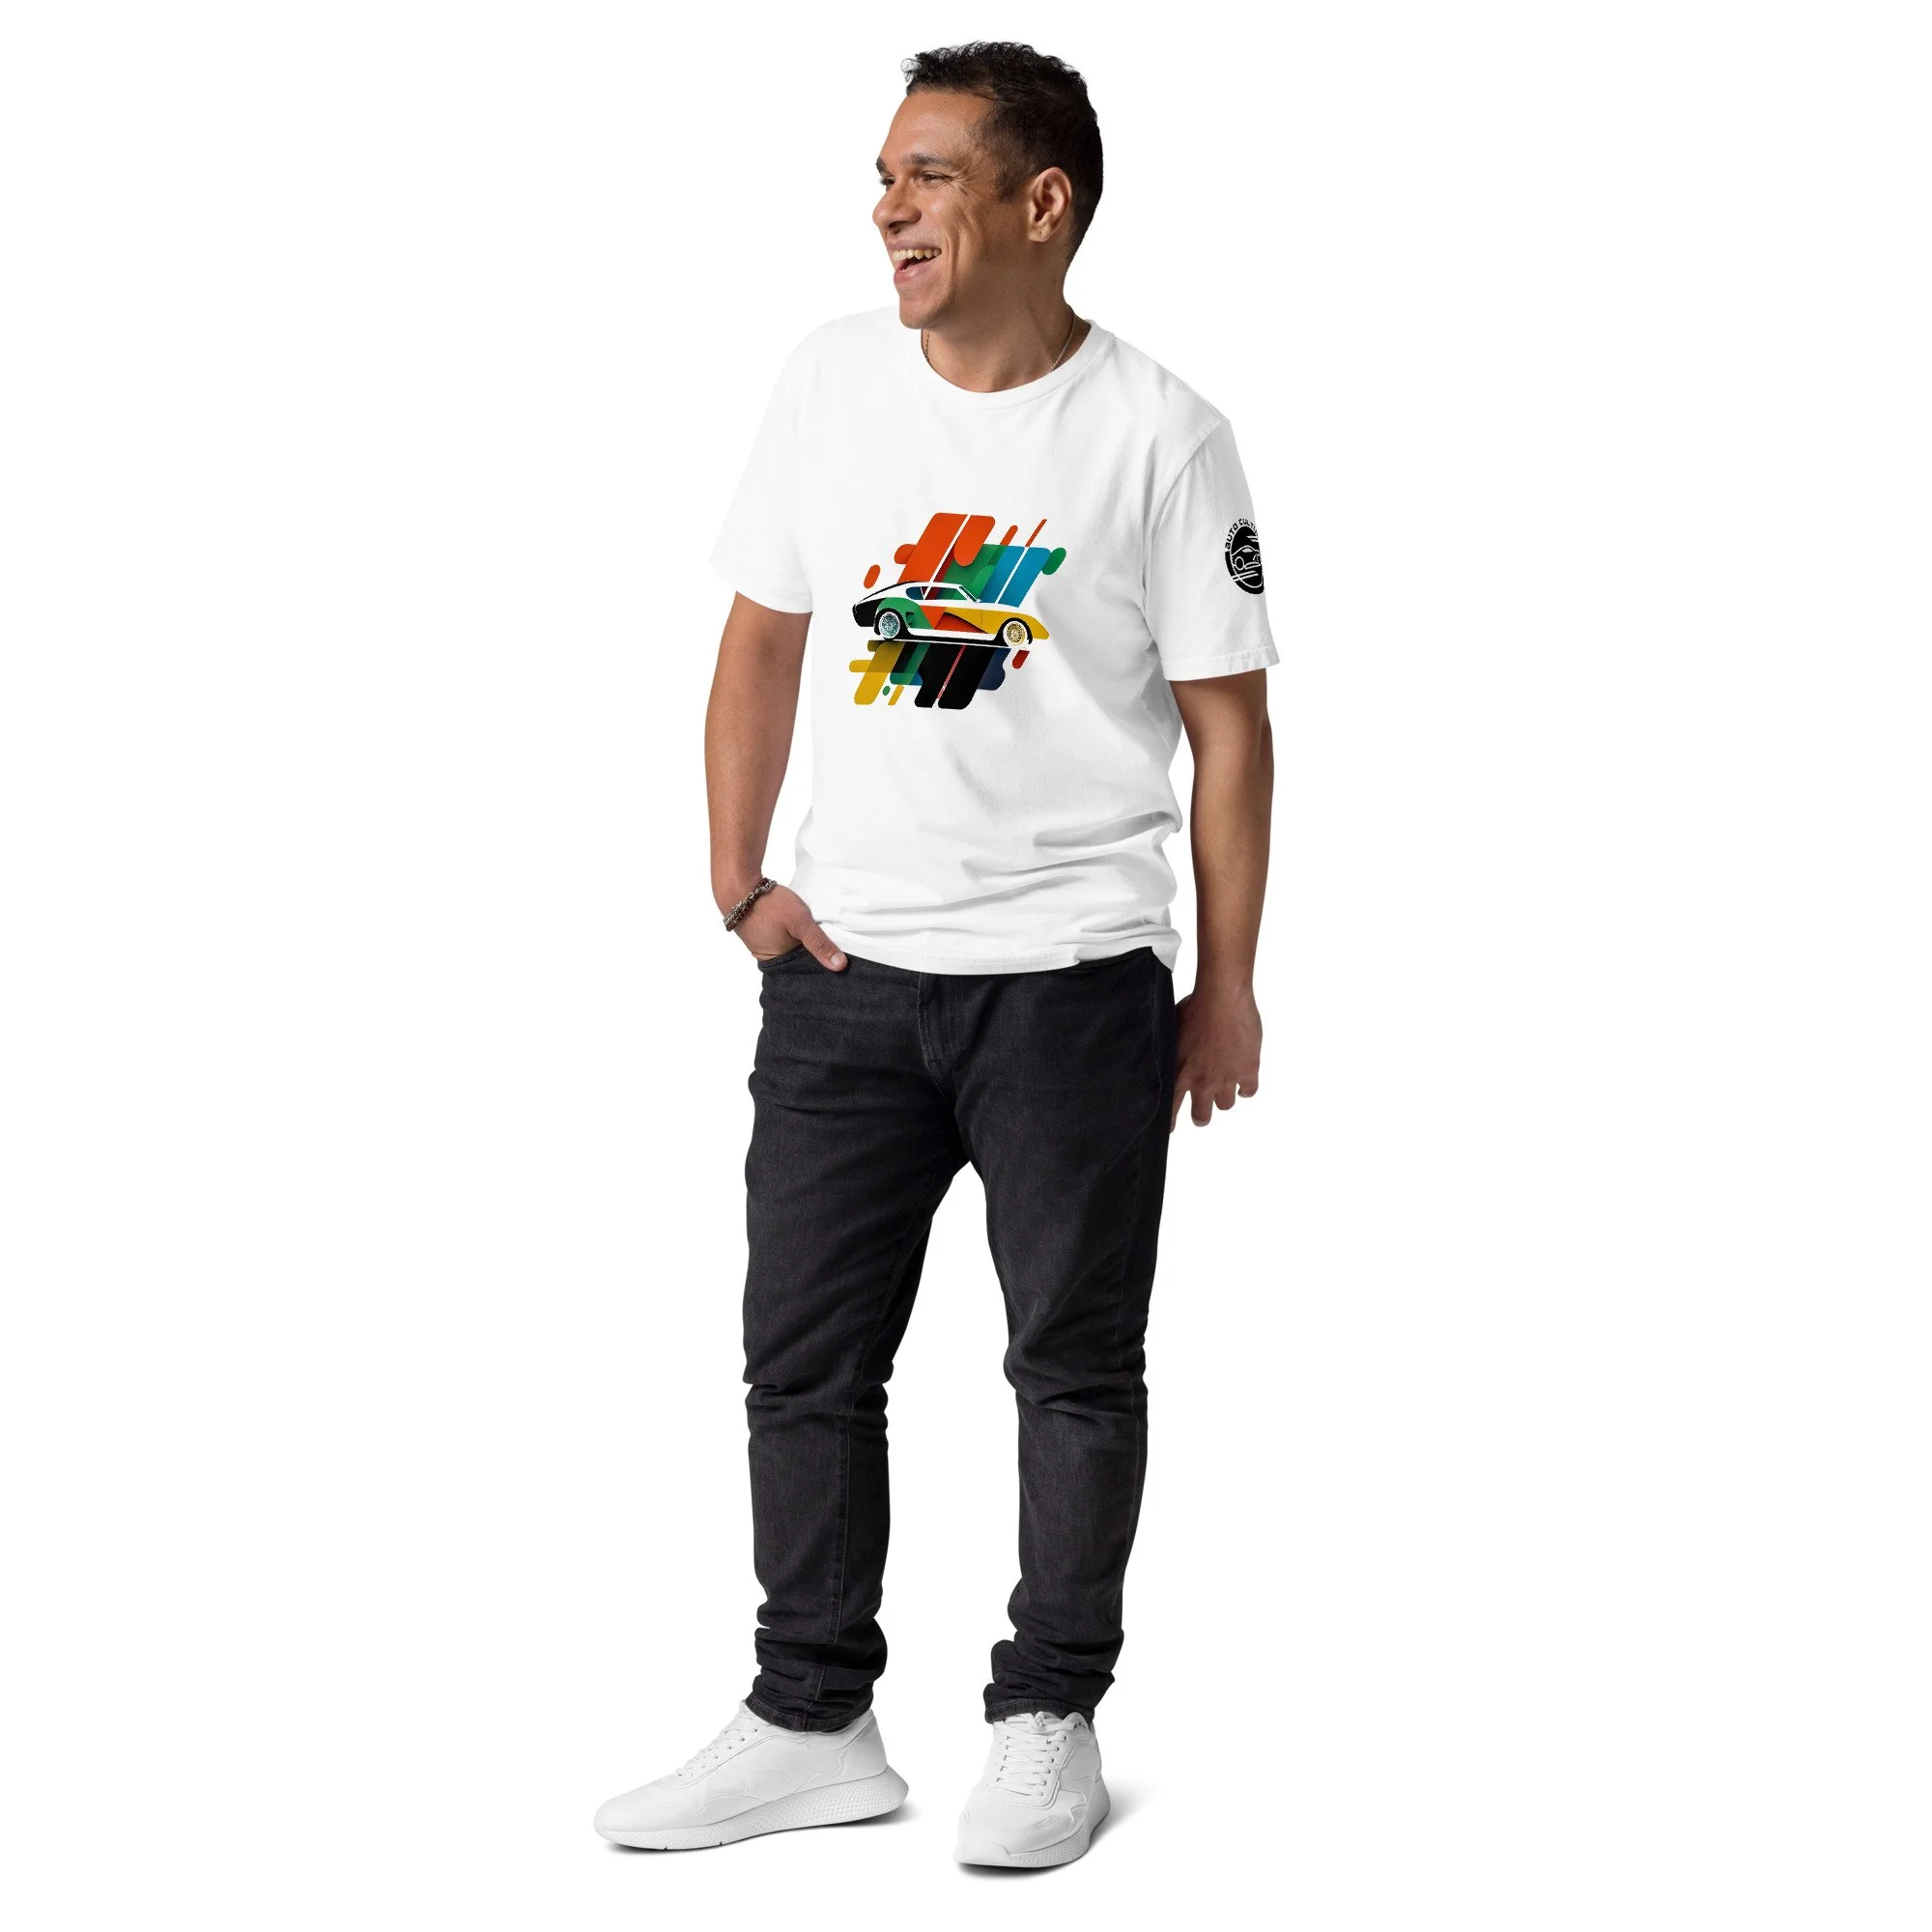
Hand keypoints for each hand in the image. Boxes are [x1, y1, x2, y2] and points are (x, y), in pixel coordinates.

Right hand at [727, 882, 846, 969]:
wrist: (738, 885)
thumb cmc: (768, 905)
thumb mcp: (801, 922)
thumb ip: (820, 943)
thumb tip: (840, 966)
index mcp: (776, 962)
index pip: (804, 968)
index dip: (820, 963)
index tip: (837, 958)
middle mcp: (766, 956)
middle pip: (796, 957)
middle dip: (810, 951)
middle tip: (828, 941)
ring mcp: (760, 943)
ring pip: (787, 944)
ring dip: (799, 938)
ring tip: (813, 930)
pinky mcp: (758, 929)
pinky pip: (779, 934)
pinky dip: (789, 930)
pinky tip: (796, 922)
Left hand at [1170, 984, 1261, 1128]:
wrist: (1223, 999)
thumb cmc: (1194, 1007)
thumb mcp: (1172, 1031)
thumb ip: (1169, 1050)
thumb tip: (1161, 1053)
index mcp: (1179, 1073)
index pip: (1170, 1111)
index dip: (1171, 1123)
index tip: (1171, 1127)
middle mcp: (1202, 1082)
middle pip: (1202, 1116)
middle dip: (1201, 1115)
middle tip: (1202, 1110)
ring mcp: (1226, 1078)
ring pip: (1225, 1105)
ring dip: (1223, 1098)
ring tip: (1223, 1085)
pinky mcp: (1248, 1071)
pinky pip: (1248, 1091)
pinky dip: (1246, 1088)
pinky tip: (1242, 1079)